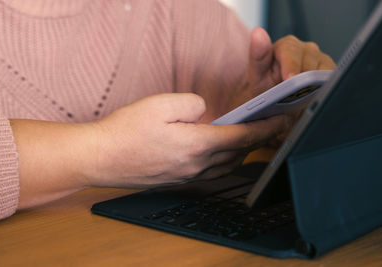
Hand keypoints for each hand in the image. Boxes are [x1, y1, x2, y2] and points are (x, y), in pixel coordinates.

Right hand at [85, 93, 290, 187]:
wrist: (100, 158)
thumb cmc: (125, 131)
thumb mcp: (161, 104)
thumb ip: (192, 104)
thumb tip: (204, 112)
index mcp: (197, 145)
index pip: (242, 136)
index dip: (265, 128)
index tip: (281, 121)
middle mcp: (196, 165)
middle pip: (238, 153)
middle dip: (256, 140)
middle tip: (267, 126)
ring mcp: (187, 176)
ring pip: (226, 165)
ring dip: (240, 152)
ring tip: (246, 137)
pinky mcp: (177, 180)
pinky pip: (211, 172)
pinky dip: (223, 161)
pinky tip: (218, 152)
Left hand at [231, 27, 335, 108]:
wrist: (276, 103)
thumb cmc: (266, 86)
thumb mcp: (257, 74)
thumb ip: (257, 54)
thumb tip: (258, 33)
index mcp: (286, 45)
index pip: (291, 50)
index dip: (291, 65)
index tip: (288, 79)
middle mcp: (305, 49)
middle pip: (310, 60)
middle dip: (302, 78)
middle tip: (296, 94)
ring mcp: (320, 60)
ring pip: (323, 70)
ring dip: (314, 85)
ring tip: (304, 99)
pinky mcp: (330, 72)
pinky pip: (331, 79)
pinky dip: (324, 88)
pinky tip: (314, 98)